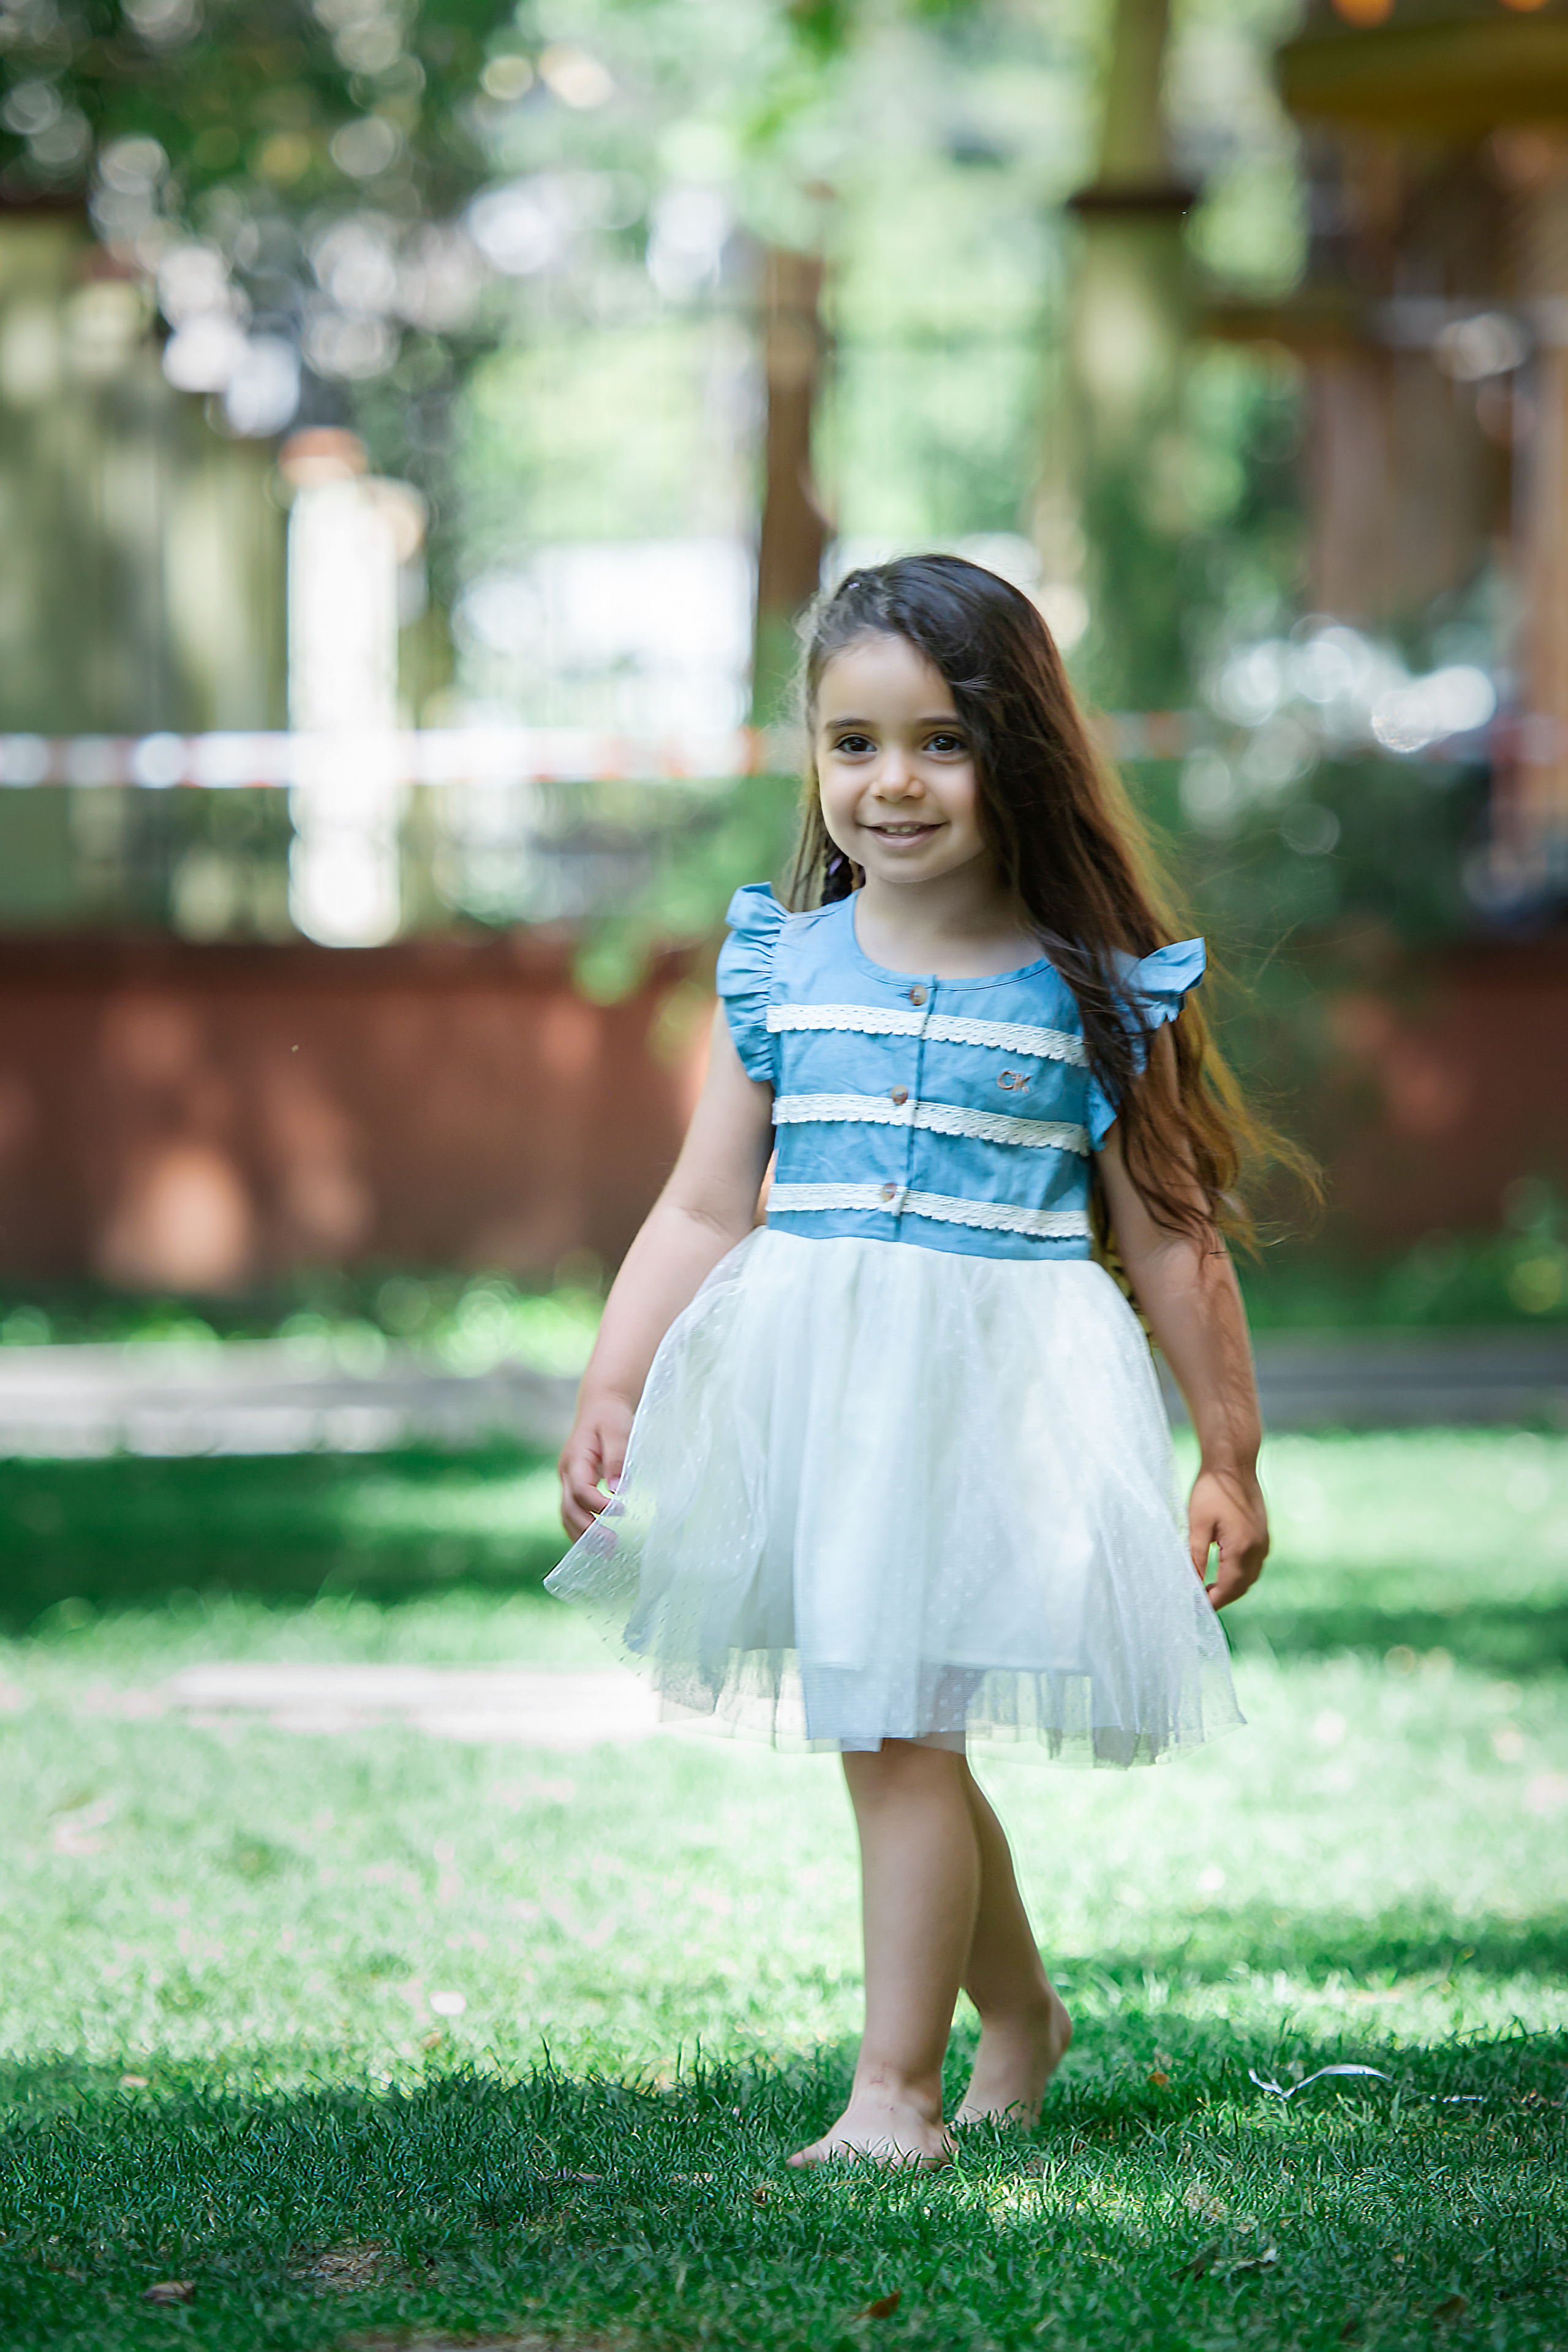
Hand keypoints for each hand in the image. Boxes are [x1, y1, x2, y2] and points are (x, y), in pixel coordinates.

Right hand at [559, 1395, 635, 1540]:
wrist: (599, 1406)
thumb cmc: (611, 1417)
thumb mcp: (617, 1430)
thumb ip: (617, 1458)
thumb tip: (619, 1489)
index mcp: (575, 1459)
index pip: (579, 1489)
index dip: (597, 1504)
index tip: (620, 1510)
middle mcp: (566, 1472)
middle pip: (568, 1508)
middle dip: (587, 1530)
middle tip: (611, 1545)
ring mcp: (567, 1479)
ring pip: (566, 1514)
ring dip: (582, 1535)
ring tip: (606, 1552)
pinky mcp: (574, 1484)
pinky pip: (572, 1511)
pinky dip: (580, 1529)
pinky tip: (597, 1543)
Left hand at [1187, 1461, 1267, 1609]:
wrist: (1234, 1463)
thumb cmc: (1212, 1489)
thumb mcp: (1197, 1523)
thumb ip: (1196, 1556)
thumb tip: (1193, 1582)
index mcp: (1242, 1548)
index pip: (1229, 1587)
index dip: (1213, 1601)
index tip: (1197, 1609)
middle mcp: (1258, 1548)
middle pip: (1242, 1586)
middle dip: (1222, 1597)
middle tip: (1200, 1603)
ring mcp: (1264, 1541)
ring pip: (1250, 1576)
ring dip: (1232, 1586)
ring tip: (1209, 1590)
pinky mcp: (1263, 1534)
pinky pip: (1254, 1563)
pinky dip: (1240, 1574)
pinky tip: (1224, 1570)